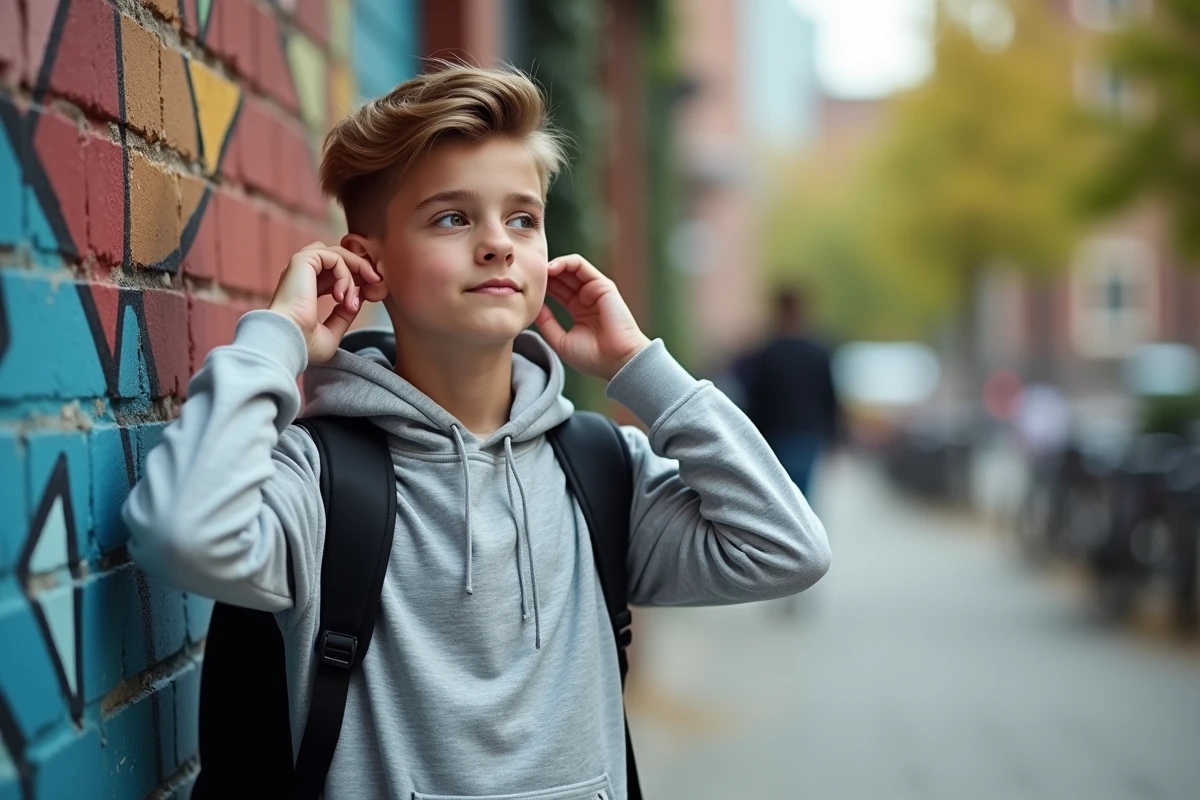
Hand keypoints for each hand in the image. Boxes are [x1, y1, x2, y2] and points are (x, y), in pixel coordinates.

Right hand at [268, 242, 388, 363]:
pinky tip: (342, 297)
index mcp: (304, 291)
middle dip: (361, 269)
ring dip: (356, 270)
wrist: (287, 342)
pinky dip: (345, 275)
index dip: (355, 280)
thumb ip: (343, 316)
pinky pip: (335, 258)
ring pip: (338, 254)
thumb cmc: (303, 345)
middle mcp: (301, 276)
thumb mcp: (331, 333)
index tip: (372, 294)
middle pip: (338, 258)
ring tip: (361, 293)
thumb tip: (357, 299)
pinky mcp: (302, 261)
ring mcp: (300, 267)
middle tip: (377, 283)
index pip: (333, 275)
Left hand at [534, 254, 650, 380]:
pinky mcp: (602, 285)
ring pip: (570, 269)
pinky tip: (551, 268)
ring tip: (538, 269)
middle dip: (545, 274)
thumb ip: (546, 323)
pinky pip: (581, 265)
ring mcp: (594, 290)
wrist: (616, 361)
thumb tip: (533, 307)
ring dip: (552, 265)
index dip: (541, 287)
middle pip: (562, 278)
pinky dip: (565, 262)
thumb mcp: (560, 341)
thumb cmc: (592, 357)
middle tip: (527, 274)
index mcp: (578, 311)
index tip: (524, 288)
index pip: (557, 291)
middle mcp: (586, 298)